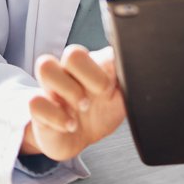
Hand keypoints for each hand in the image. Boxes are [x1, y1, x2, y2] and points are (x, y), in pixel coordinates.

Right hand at [22, 45, 126, 161]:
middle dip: (90, 76)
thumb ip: (131, 81)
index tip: (115, 85)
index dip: (109, 65)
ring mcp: (52, 87)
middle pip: (73, 51)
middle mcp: (72, 71)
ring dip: (69, 91)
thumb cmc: (102, 112)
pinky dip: (57, 117)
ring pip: (46, 65)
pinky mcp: (38, 108)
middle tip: (99, 96)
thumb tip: (148, 67)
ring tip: (81, 110)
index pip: (102, 46)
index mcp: (95, 64)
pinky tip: (70, 126)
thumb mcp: (123, 98)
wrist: (78, 137)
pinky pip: (35, 101)